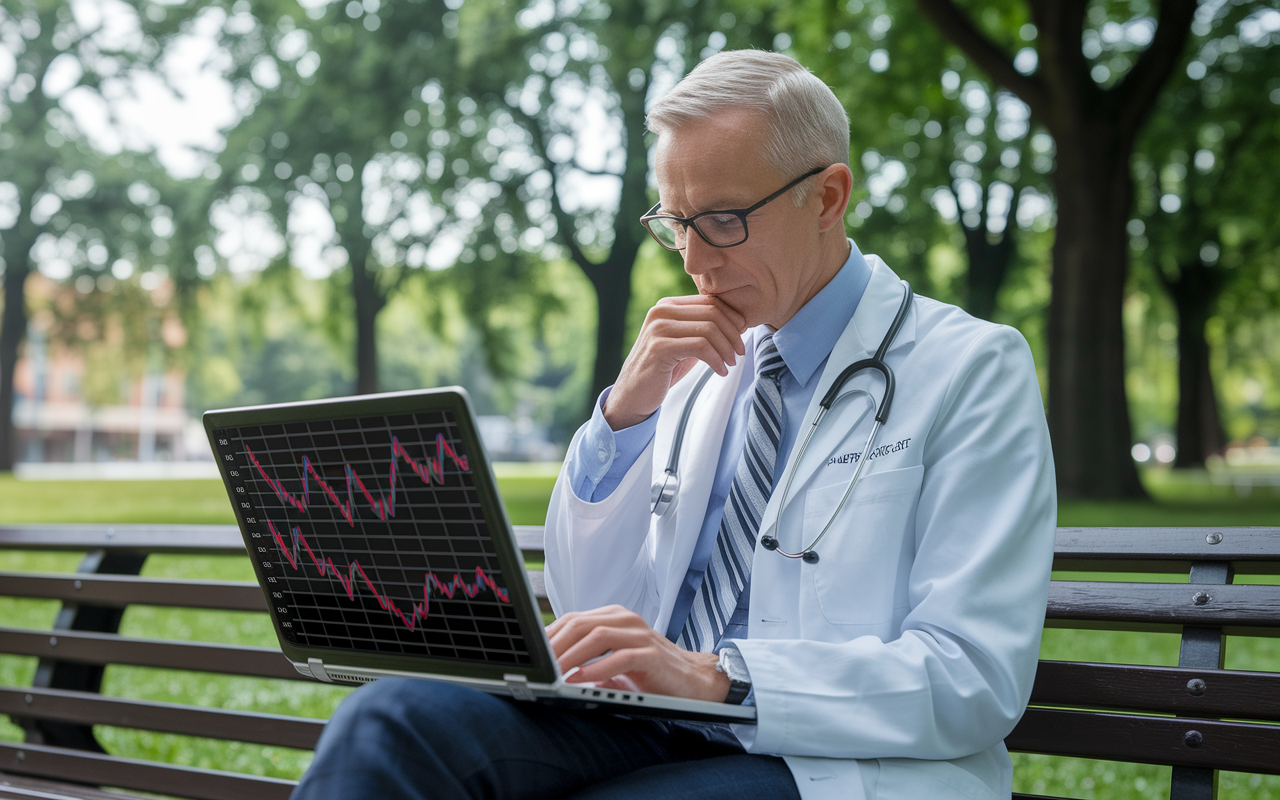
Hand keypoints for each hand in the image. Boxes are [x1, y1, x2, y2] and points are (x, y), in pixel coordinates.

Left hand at [546, 605, 730, 701]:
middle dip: (555, 645)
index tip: (531, 654)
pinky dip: (597, 669)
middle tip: (537, 665)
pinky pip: (620, 657)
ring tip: (553, 673)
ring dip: (571, 656)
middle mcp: (626, 620)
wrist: (694, 681)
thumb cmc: (651, 672)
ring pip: (597, 635)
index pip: (573, 619)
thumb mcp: (613, 662)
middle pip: (581, 623)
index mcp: (614, 617)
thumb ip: (587, 660)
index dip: (549, 635)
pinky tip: (581, 680)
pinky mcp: (652, 654)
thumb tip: (552, 669)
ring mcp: (641, 634)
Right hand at [603, 295, 746, 429]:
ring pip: (709, 329)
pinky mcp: (660, 347)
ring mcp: (658, 328)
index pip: (710, 301)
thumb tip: (738, 321)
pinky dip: (716, 360)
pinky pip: (701, 347)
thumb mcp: (684, 344)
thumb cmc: (662, 371)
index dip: (732, 318)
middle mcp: (661, 311)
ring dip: (726, 348)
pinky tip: (721, 371)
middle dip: (733, 333)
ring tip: (730, 363)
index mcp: (667, 305)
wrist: (632, 396)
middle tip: (740, 352)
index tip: (741, 336)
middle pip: (713, 313)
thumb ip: (702, 329)